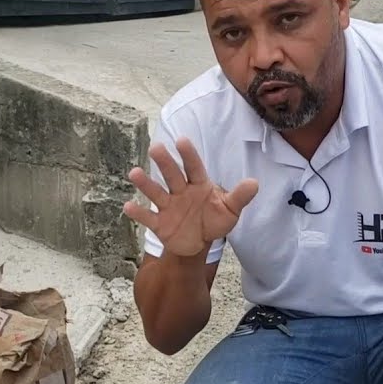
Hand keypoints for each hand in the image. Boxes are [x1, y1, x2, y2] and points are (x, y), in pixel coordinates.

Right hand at [122, 137, 258, 258]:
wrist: (198, 242)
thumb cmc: (213, 220)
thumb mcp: (230, 210)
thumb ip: (239, 197)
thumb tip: (254, 183)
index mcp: (198, 185)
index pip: (194, 167)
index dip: (188, 155)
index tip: (182, 141)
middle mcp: (181, 192)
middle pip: (172, 175)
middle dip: (165, 162)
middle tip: (156, 147)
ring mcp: (168, 206)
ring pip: (156, 192)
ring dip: (145, 183)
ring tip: (134, 173)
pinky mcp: (159, 223)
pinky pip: (147, 217)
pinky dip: (138, 213)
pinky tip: (128, 206)